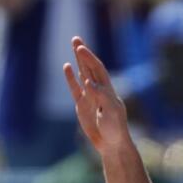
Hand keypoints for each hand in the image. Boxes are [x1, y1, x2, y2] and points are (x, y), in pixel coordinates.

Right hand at [63, 36, 131, 155]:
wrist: (112, 144)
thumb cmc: (116, 129)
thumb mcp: (112, 112)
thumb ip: (102, 97)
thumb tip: (89, 82)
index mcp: (108, 90)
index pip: (98, 70)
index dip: (90, 59)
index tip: (81, 48)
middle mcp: (99, 90)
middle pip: (90, 67)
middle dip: (83, 53)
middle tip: (76, 39)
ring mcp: (90, 97)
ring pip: (83, 74)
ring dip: (78, 61)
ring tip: (74, 46)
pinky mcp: (82, 106)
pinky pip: (75, 88)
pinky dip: (71, 78)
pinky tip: (67, 67)